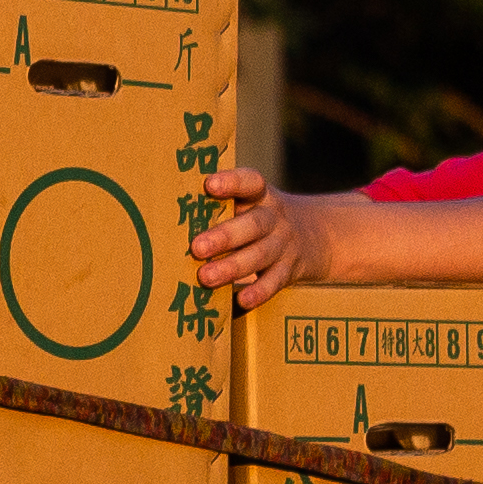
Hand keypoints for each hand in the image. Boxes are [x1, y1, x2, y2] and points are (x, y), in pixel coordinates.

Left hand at [184, 168, 349, 310]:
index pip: (250, 183)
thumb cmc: (258, 218)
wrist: (316, 235)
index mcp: (260, 195)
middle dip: (224, 236)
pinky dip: (259, 292)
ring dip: (232, 267)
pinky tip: (241, 300)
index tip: (209, 184)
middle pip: (253, 224)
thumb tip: (166, 214)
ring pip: (260, 255)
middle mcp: (273, 218)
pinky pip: (274, 282)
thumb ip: (218, 206)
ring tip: (206, 277)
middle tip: (197, 248)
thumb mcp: (248, 203)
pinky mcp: (288, 270)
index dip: (232, 183)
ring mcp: (283, 244)